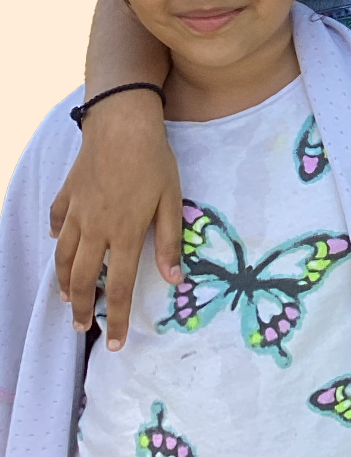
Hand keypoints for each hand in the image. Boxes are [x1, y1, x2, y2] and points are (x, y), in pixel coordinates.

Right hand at [49, 90, 182, 349]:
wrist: (121, 124)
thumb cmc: (153, 160)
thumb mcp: (172, 199)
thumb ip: (170, 241)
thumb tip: (175, 280)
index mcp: (124, 234)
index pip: (122, 287)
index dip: (120, 319)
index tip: (117, 345)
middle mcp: (95, 230)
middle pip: (84, 280)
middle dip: (83, 309)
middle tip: (84, 327)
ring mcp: (76, 213)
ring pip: (64, 258)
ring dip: (66, 282)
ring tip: (68, 298)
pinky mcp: (66, 196)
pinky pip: (57, 224)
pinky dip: (57, 239)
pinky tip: (60, 244)